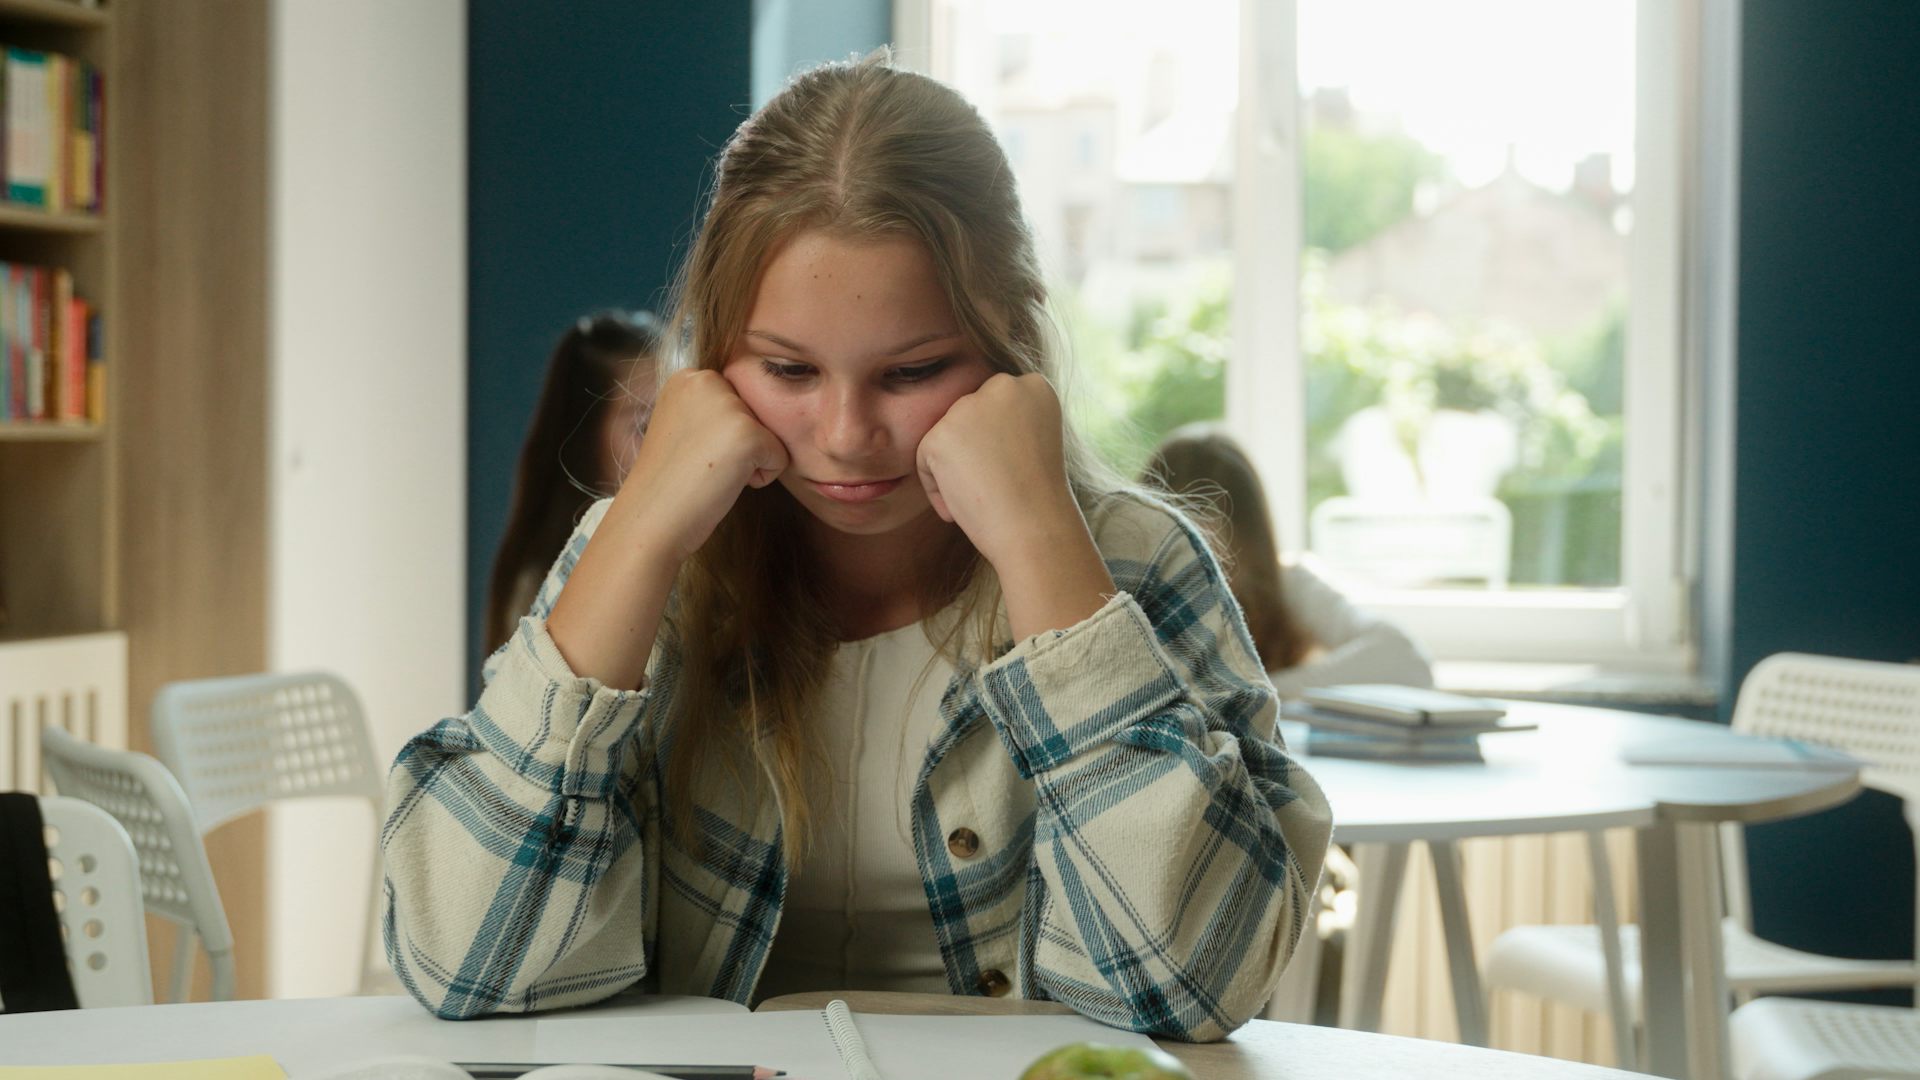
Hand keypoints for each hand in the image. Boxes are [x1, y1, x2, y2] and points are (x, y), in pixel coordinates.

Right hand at [616, 368, 788, 564]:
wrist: (650, 520)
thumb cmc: (669, 483)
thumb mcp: (683, 427)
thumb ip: (712, 410)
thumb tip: (754, 413)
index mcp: (688, 377)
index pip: (738, 399)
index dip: (722, 435)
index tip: (691, 452)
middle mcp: (707, 380)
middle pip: (757, 413)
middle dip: (739, 445)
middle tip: (701, 465)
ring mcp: (727, 405)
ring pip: (770, 434)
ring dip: (749, 461)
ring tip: (711, 473)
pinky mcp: (748, 434)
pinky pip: (780, 457)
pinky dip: (761, 478)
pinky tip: (723, 483)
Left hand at [915, 372, 1079, 567]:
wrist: (1035, 527)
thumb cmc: (1038, 496)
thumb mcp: (1035, 442)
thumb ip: (1008, 422)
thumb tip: (969, 428)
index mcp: (1034, 386)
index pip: (997, 406)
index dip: (1000, 444)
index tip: (1013, 469)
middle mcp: (1003, 385)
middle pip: (969, 416)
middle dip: (974, 451)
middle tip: (993, 484)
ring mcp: (970, 407)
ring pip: (947, 435)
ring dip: (955, 467)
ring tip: (981, 497)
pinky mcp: (941, 434)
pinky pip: (925, 459)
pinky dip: (937, 488)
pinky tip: (961, 506)